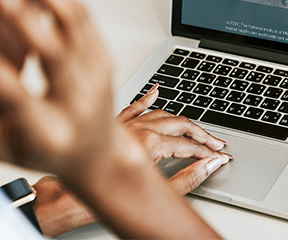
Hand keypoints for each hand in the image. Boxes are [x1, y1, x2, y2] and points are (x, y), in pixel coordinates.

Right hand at [0, 0, 224, 238]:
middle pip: (52, 49)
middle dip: (19, 10)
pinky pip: (83, 15)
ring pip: (75, 21)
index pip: (18, 98)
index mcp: (51, 132)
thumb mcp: (7, 156)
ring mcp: (97, 75)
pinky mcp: (103, 55)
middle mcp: (80, 100)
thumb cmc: (50, 152)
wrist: (98, 153)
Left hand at [33, 88, 230, 237]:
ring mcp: (125, 124)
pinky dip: (146, 98)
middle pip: (180, 125)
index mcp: (151, 144)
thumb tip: (210, 166)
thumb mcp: (156, 192)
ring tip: (197, 127)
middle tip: (217, 142)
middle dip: (202, 134)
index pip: (190, 145)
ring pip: (161, 113)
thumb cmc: (101, 196)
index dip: (209, 151)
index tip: (222, 156)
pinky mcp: (112, 123)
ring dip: (181, 119)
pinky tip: (155, 92)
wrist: (66, 194)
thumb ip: (188, 178)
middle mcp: (138, 129)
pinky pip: (133, 106)